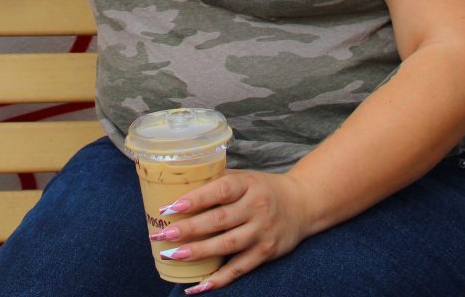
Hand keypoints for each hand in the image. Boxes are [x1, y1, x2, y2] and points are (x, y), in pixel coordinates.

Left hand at [149, 169, 309, 292]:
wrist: (302, 204)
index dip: (195, 199)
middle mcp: (256, 207)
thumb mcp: (245, 178)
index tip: (170, 207)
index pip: (219, 190)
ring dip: (198, 252)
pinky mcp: (265, 253)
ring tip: (173, 255)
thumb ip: (218, 181)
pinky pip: (238, 268)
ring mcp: (261, 232)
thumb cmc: (263, 188)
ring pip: (226, 245)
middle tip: (162, 235)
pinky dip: (218, 279)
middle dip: (188, 229)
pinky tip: (198, 286)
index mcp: (248, 184)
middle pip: (219, 220)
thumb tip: (180, 187)